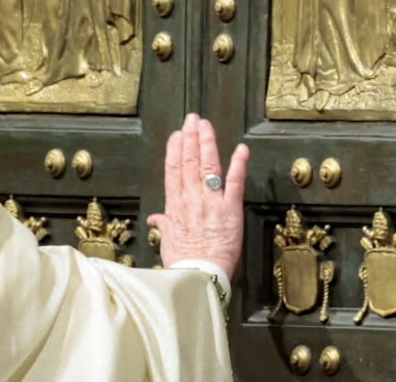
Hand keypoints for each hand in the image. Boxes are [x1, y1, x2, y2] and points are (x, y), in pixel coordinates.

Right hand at [146, 113, 248, 279]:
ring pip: (207, 166)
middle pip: (189, 162)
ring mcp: (211, 202)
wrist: (198, 276)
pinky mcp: (230, 210)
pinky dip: (238, 165)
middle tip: (192, 119)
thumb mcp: (167, 242)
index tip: (176, 135)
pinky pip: (234, 183)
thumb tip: (155, 219)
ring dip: (207, 143)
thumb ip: (164, 225)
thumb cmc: (182, 262)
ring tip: (205, 125)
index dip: (175, 150)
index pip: (173, 170)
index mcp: (175, 205)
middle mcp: (191, 199)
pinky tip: (241, 149)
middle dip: (190, 138)